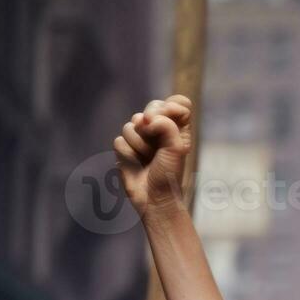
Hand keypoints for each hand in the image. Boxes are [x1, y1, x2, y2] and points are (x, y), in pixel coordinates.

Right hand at [112, 95, 192, 215]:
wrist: (154, 197)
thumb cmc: (169, 174)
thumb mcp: (176, 148)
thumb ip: (167, 126)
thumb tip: (147, 119)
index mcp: (178, 128)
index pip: (179, 102)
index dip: (172, 107)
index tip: (169, 120)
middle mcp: (160, 128)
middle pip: (153, 105)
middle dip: (152, 122)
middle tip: (156, 142)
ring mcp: (141, 136)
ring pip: (132, 123)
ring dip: (140, 144)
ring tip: (148, 158)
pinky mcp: (125, 147)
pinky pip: (120, 140)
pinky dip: (129, 154)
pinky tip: (136, 164)